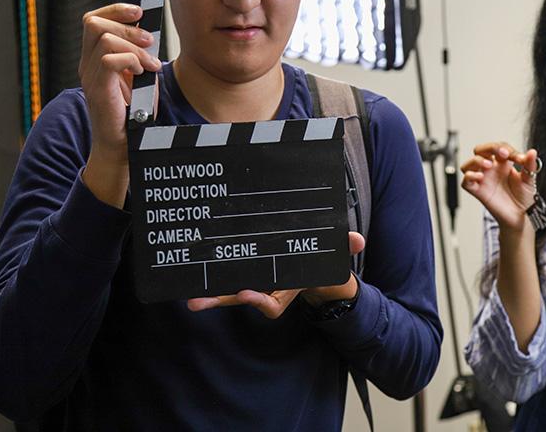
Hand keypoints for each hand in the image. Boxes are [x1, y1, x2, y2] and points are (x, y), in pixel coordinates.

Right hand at [78, 3, 160, 205]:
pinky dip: (131, 61)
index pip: (94, 20)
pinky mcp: (98, 90)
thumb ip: (141, 56)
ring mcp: (90, 76)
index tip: (138, 12)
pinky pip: (108, 61)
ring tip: (150, 64)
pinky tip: (143, 73)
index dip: (115, 10)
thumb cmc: (134, 114)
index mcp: (95, 58)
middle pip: (93, 22)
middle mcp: (88, 64)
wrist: (123, 146)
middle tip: (149, 40)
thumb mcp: (142, 78)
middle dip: (126, 25)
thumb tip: (151, 35)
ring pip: (103, 38)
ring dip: (134, 46)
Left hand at [187, 231, 365, 318]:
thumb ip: (345, 246)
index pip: (271, 304)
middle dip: (220, 300)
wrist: (313, 265)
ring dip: (209, 294)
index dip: (259, 301)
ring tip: (188, 298)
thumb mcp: (335, 253)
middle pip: (241, 298)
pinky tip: (191, 273)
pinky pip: (226, 276)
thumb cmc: (322, 258)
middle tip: (196, 302)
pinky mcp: (245, 270)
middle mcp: (268, 288)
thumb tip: (357, 241)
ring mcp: (255, 281)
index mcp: (287, 288)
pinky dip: (211, 277)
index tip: (246, 294)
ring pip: (229, 290)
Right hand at [461, 142, 540, 231]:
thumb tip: (532, 152)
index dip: (509, 150)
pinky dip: (470, 176)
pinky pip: (465, 182)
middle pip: (480, 150)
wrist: (522, 217)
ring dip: (476, 161)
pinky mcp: (478, 192)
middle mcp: (491, 170)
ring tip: (489, 165)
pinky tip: (481, 177)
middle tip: (503, 154)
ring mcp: (483, 180)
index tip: (521, 159)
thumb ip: (529, 165)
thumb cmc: (524, 198)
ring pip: (467, 165)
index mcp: (503, 164)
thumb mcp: (529, 179)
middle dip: (489, 148)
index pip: (500, 148)